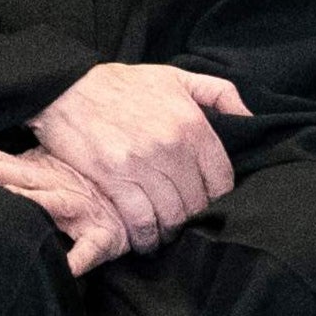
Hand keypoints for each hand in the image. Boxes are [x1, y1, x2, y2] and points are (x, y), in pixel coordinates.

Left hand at [0, 140, 134, 274]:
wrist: (134, 203)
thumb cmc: (81, 188)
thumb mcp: (46, 169)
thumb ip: (12, 167)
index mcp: (37, 169)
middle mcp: (54, 184)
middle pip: (13, 172)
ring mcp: (79, 210)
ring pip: (50, 204)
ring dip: (28, 202)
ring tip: (4, 200)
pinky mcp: (102, 236)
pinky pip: (89, 250)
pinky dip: (78, 259)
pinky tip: (65, 269)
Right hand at [8, 60, 250, 255]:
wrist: (65, 87)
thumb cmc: (121, 84)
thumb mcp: (175, 76)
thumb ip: (219, 93)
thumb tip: (250, 118)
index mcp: (192, 123)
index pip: (222, 179)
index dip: (218, 198)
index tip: (206, 203)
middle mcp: (172, 145)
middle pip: (197, 203)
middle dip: (192, 217)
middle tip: (183, 221)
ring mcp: (142, 164)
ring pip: (172, 216)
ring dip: (170, 232)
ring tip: (165, 234)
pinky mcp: (114, 178)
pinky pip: (141, 220)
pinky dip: (145, 237)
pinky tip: (144, 239)